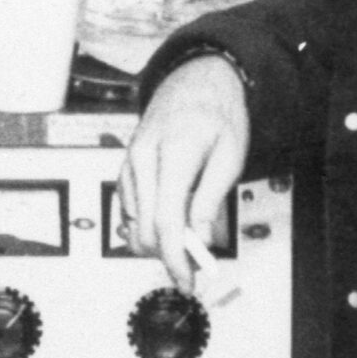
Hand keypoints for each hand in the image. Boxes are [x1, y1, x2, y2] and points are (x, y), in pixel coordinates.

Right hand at [116, 55, 250, 289]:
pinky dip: (145, 223)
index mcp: (173, 154)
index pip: (166, 221)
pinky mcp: (126, 166)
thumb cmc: (216, 112)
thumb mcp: (230, 154)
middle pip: (143, 228)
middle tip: (194, 266)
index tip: (187, 279)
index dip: (176, 258)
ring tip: (185, 241)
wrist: (196, 78)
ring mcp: (130, 161)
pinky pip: (128, 207)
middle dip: (166, 254)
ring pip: (131, 222)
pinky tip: (168, 221)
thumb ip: (211, 199)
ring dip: (155, 241)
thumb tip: (198, 240)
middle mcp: (142, 158)